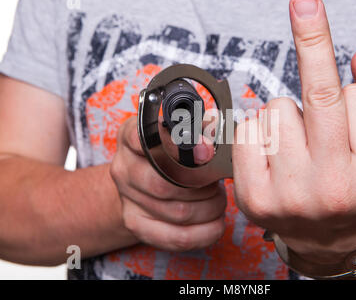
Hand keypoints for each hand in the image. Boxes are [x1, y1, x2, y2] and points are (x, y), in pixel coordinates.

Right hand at [110, 117, 225, 251]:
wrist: (142, 182)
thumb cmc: (169, 154)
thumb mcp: (182, 134)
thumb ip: (199, 132)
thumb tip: (210, 146)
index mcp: (131, 137)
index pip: (146, 141)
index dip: (178, 148)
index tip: (206, 153)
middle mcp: (123, 167)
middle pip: (166, 184)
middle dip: (202, 185)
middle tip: (217, 182)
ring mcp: (127, 199)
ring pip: (178, 212)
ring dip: (210, 207)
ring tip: (218, 199)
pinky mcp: (136, 225)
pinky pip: (176, 237)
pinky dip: (204, 232)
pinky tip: (216, 222)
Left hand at [232, 0, 355, 262]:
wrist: (330, 236)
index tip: (351, 77)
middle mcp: (333, 189)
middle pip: (317, 93)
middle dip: (310, 39)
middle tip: (304, 1)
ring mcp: (288, 196)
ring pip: (277, 108)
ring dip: (289, 113)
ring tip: (300, 143)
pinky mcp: (253, 197)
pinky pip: (246, 127)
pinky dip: (258, 128)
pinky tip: (273, 152)